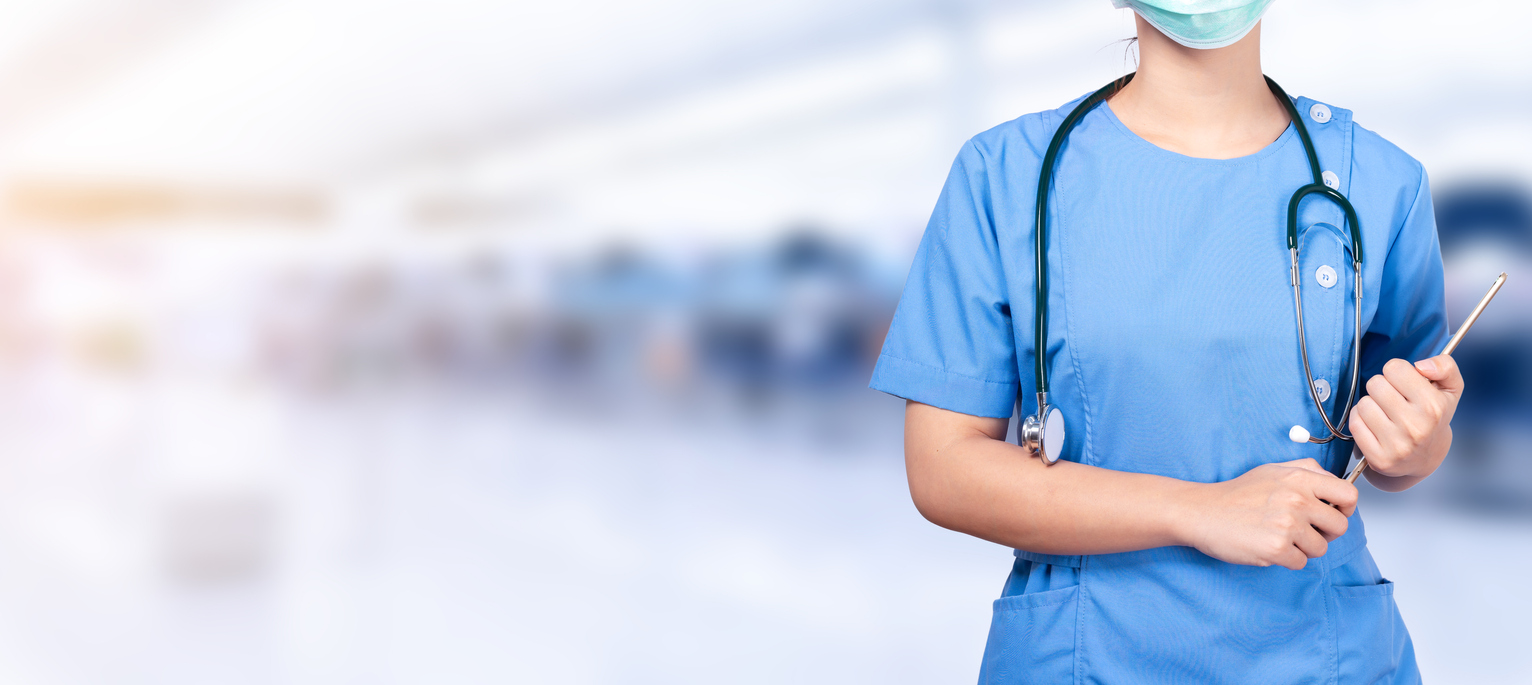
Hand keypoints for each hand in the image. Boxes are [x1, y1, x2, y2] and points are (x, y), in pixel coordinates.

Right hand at [1182, 459, 1357, 569]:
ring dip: (1305, 548)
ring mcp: (1288, 525)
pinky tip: (1269, 547)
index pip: (1349, 495)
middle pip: (1340, 526)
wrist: (1201, 512)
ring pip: (1321, 548)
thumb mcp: (1272, 470)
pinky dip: (1287, 560)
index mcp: (1300, 478)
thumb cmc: (1236, 493)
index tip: (1333, 512)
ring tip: (1281, 538)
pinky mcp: (1276, 549)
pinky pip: (1301, 563)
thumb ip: (1306, 470)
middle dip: (1325, 532)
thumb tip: (1333, 482)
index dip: (1345, 508)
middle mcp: (1297, 500)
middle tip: (1304, 531)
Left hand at [1349, 355, 1461, 478]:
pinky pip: (1355, 423)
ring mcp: (1397, 444)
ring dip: (1371, 404)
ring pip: (1363, 403)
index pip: (1394, 368)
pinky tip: (1375, 425)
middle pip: (1375, 384)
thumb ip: (1445, 366)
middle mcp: (1416, 426)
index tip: (1403, 383)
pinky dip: (1361, 420)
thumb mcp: (1450, 389)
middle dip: (1382, 387)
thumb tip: (1421, 366)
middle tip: (1393, 399)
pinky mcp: (1379, 458)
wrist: (1426, 458)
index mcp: (1434, 406)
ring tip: (1385, 413)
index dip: (1397, 372)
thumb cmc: (1434, 418)